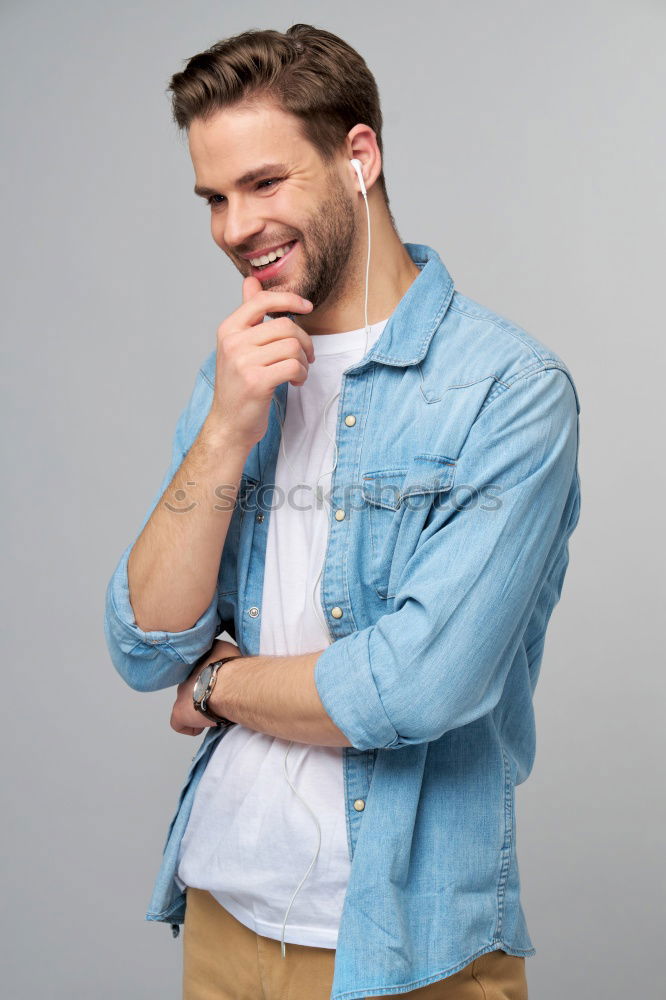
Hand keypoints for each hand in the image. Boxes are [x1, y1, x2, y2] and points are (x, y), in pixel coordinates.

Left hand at [170, 639, 240, 735]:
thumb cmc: (231, 668)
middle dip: (204, 695)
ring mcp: (181, 696)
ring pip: (187, 705)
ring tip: (216, 712)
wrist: (228, 685)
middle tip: (219, 699)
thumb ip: (219, 650)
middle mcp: (185, 679)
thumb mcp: (225, 648)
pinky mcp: (180, 713)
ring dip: (200, 710)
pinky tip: (206, 723)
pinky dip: (192, 726)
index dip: (208, 680)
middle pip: (192, 689)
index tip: (218, 684)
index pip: (197, 673)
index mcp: (194, 665)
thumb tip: (221, 653)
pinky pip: (179, 723)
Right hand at [205, 277, 314, 450]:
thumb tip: (251, 281)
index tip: (307, 306)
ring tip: (298, 372)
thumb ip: (248, 315)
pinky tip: (295, 382)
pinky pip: (294, 366)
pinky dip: (301, 374)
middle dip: (304, 341)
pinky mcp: (256, 382)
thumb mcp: (238, 346)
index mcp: (228, 330)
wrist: (229, 424)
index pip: (262, 301)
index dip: (289, 299)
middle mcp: (233, 343)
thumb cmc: (239, 385)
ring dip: (303, 361)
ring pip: (292, 347)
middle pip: (285, 326)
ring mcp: (243, 362)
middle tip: (306, 356)